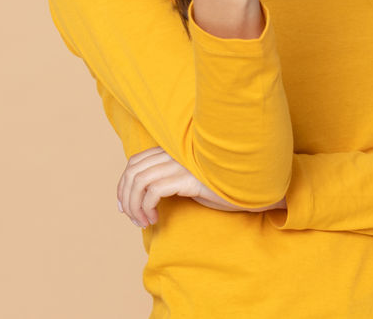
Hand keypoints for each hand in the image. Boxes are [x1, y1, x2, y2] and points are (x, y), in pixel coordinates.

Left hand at [116, 147, 285, 226]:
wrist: (249, 188)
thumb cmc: (218, 186)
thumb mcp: (188, 180)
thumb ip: (168, 179)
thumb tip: (141, 195)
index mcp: (172, 150)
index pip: (135, 162)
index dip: (123, 185)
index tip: (123, 207)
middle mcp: (174, 153)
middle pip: (133, 171)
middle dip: (126, 197)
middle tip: (132, 218)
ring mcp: (181, 164)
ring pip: (140, 182)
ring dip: (135, 205)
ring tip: (143, 222)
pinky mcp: (188, 178)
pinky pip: (154, 191)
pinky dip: (147, 207)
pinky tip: (155, 219)